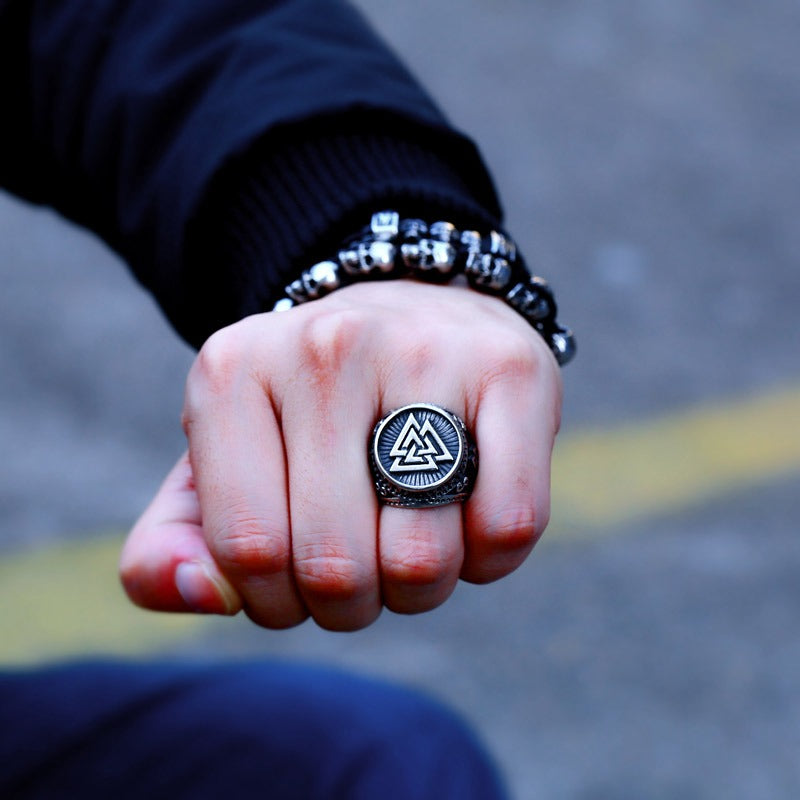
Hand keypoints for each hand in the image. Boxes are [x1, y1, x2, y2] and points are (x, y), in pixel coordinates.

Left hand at [120, 281, 561, 630]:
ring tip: (411, 540)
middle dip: (350, 604)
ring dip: (419, 588)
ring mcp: (422, 349)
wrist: (408, 313)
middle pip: (337, 566)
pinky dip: (488, 559)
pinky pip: (508, 526)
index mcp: (232, 372)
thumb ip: (170, 547)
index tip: (296, 577)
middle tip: (360, 568)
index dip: (277, 602)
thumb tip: (205, 594)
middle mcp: (325, 347)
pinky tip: (469, 518)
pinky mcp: (509, 367)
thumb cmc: (310, 414)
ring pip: (424, 559)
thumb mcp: (222, 464)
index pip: (248, 553)